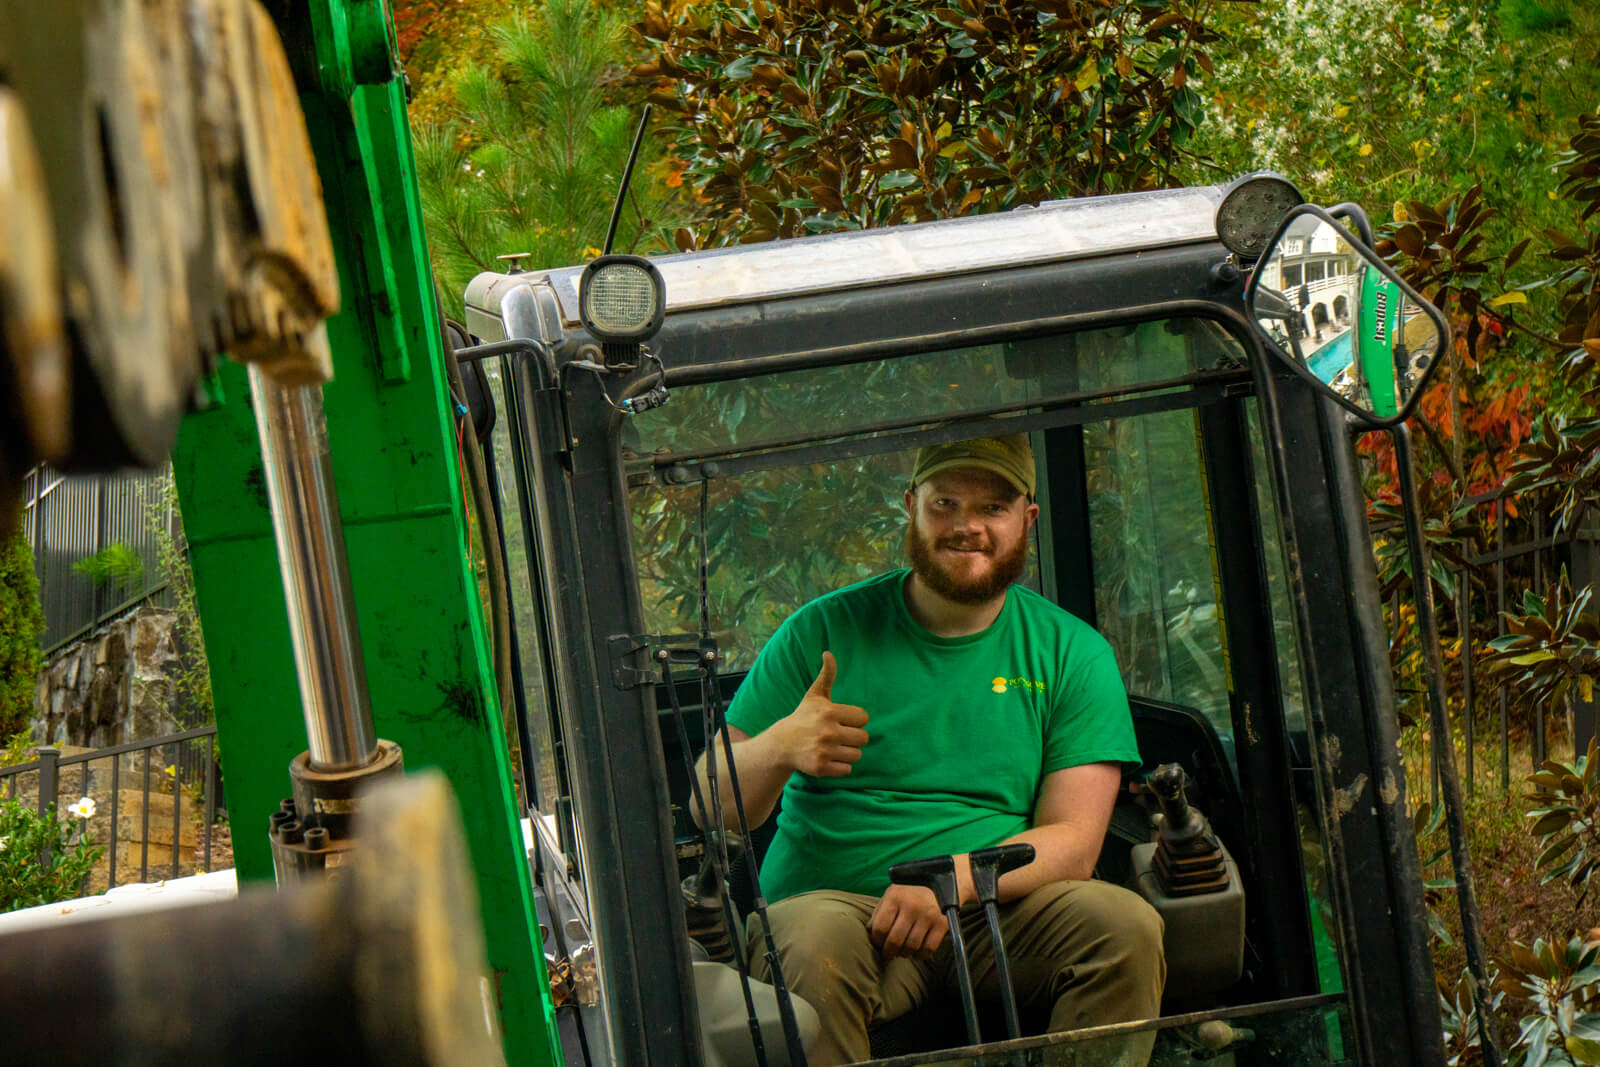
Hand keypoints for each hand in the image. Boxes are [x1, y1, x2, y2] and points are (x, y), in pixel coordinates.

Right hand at [770, 652, 868, 776]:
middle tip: (838, 735)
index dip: (855, 720)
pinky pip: (847, 769)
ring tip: (834, 747)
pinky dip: (841, 766)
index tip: (842, 721)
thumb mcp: (815, 695)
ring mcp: (824, 751)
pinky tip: (829, 758)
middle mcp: (827, 731)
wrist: (782, 744)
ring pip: (857, 755)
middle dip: (853, 737)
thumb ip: (827, 675)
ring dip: (848, 752)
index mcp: (829, 712)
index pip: (863, 718)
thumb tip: (828, 653)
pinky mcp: (821, 768)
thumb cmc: (804, 717)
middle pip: (863, 738)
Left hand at [869, 884, 947, 959]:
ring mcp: (928, 914)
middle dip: (889, 952)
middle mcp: (912, 905)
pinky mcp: (942, 923)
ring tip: (902, 952)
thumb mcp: (892, 894)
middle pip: (895, 940)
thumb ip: (880, 913)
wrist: (941, 879)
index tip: (878, 944)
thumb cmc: (910, 892)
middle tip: (889, 954)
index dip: (877, 941)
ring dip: (904, 954)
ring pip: (911, 947)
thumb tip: (870, 934)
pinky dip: (921, 955)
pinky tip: (917, 952)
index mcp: (895, 897)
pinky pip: (928, 949)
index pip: (880, 928)